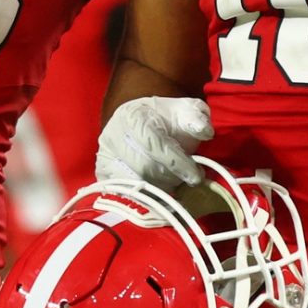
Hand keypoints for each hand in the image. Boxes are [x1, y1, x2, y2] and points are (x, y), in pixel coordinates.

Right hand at [96, 96, 214, 188]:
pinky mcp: (103, 171)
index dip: (177, 162)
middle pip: (143, 167)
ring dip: (159, 190)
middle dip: (170, 178)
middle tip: (186, 181)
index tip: (196, 176)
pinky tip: (158, 194)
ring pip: (133, 182)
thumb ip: (197, 118)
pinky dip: (142, 197)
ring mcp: (105, 154)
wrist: (144, 121)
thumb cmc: (167, 120)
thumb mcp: (186, 111)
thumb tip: (204, 131)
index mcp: (133, 116)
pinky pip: (122, 191)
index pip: (154, 143)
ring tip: (174, 185)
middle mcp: (113, 134)